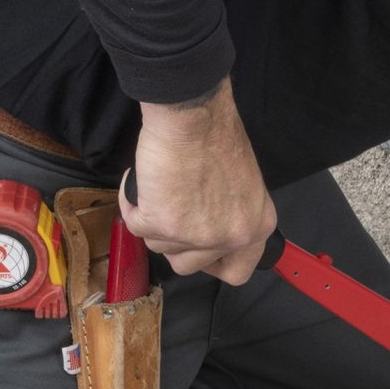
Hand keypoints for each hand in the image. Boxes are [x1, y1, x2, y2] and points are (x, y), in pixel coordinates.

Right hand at [119, 78, 276, 284]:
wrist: (193, 116)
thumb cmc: (216, 137)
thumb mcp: (242, 185)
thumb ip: (230, 215)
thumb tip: (209, 230)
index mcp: (256, 226)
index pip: (238, 272)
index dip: (213, 264)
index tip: (200, 248)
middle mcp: (230, 237)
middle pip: (189, 266)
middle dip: (175, 242)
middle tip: (172, 212)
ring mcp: (196, 236)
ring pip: (160, 247)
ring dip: (154, 221)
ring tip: (160, 187)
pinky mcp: (162, 225)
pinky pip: (135, 228)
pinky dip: (133, 206)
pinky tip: (142, 182)